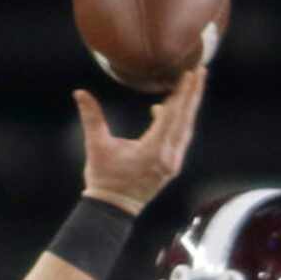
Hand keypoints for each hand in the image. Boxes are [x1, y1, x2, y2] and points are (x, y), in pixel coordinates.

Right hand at [75, 65, 206, 214]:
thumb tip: (79, 93)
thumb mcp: (96, 147)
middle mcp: (168, 157)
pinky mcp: (171, 166)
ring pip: (187, 128)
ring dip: (191, 105)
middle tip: (201, 69)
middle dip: (194, 93)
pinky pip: (181, 137)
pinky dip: (182, 120)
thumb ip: (92, 118)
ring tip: (196, 83)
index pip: (172, 115)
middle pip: (185, 119)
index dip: (181, 93)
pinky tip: (175, 107)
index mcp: (153, 150)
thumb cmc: (104, 180)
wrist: (112, 210)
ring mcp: (172, 163)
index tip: (188, 73)